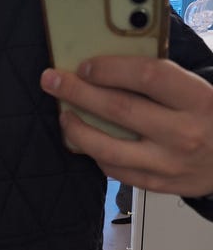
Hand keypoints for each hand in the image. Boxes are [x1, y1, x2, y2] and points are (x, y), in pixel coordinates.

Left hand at [40, 56, 212, 197]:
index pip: (147, 76)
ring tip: (64, 116)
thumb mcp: (205, 91)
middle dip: (78, 92)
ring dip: (77, 130)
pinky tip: (85, 142)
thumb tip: (114, 68)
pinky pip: (115, 171)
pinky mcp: (158, 184)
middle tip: (52, 80)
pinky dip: (95, 154)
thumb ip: (168, 81)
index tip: (85, 65)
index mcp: (200, 100)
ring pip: (108, 148)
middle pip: (119, 109)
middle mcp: (183, 133)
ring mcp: (169, 164)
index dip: (110, 68)